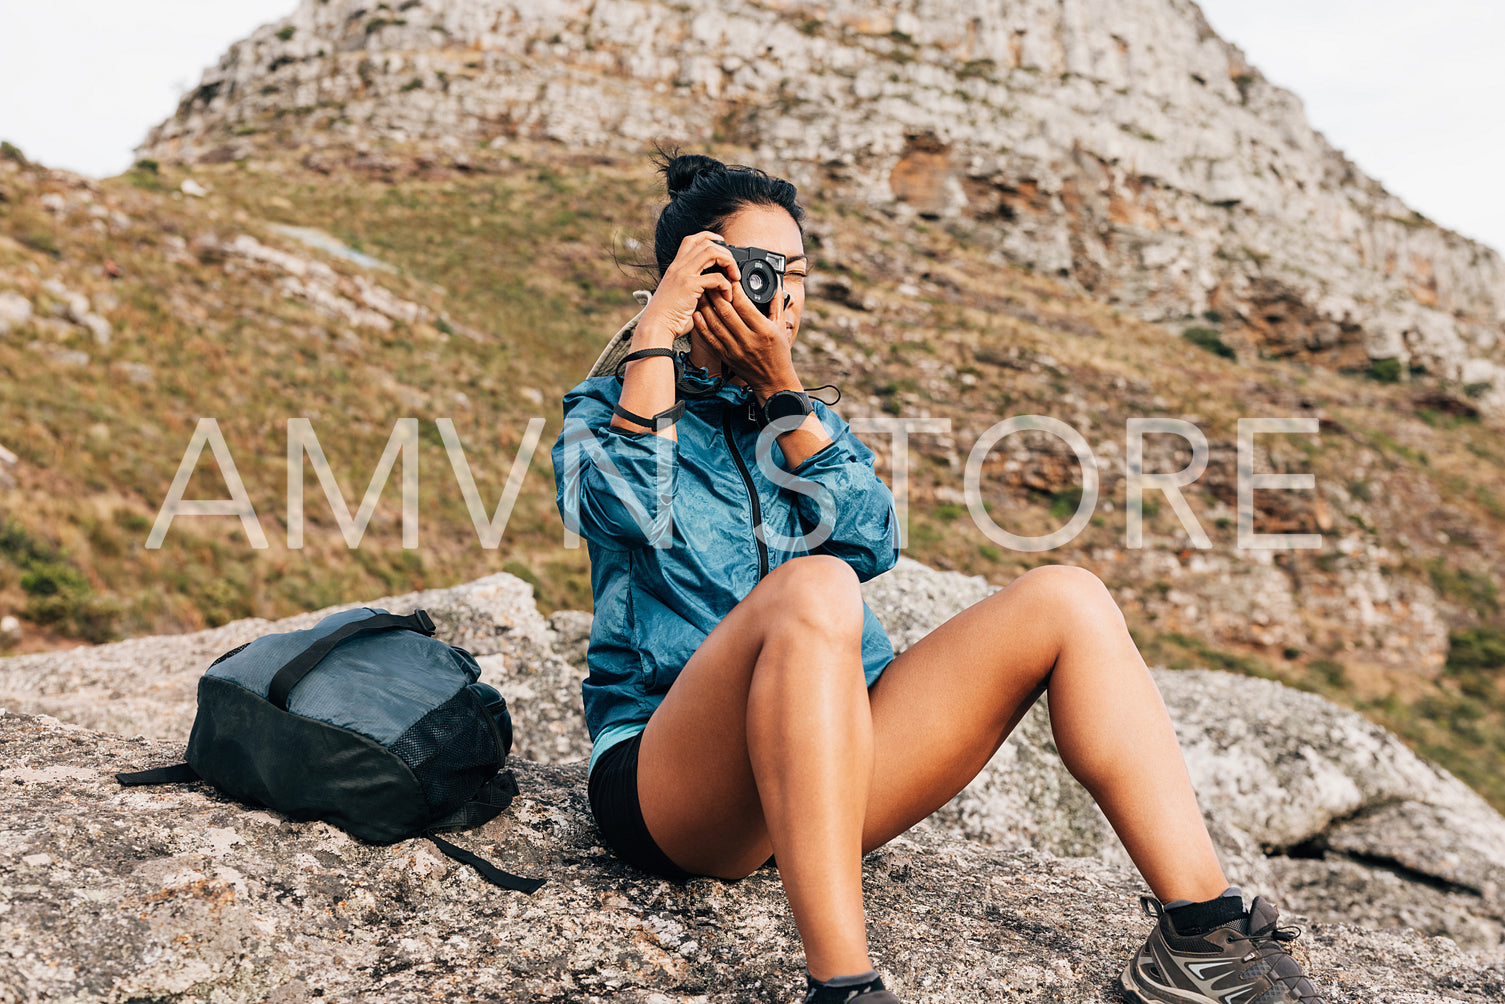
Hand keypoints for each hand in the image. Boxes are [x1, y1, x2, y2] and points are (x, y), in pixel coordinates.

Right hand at [636, 232, 740, 340]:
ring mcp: (683, 274)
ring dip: (729, 263)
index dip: (711, 238)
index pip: (693, 239)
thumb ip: (693, 285)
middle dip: (725, 253)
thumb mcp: (680, 293)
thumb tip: (713, 286)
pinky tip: (727, 296)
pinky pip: (716, 277)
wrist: (656, 326)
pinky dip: (727, 286)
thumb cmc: (668, 315)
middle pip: (706, 243)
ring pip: (712, 252)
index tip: (723, 248)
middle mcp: (678, 266)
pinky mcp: (689, 286)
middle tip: (733, 269)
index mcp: (676, 266)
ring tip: (734, 277)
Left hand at [692, 276, 797, 401]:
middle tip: (710, 281)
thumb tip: (776, 287)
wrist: (773, 381)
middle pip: (727, 312)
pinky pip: (711, 339)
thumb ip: (777, 306)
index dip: (734, 289)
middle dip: (716, 294)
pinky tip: (697, 314)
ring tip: (701, 293)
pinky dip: (702, 326)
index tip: (730, 279)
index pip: (744, 305)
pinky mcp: (726, 357)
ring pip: (716, 324)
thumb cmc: (779, 354)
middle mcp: (748, 340)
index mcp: (763, 330)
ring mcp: (735, 350)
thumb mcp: (781, 328)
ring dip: (706, 307)